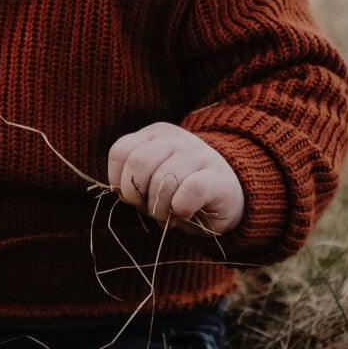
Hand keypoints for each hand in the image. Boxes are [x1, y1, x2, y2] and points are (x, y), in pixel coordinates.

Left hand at [107, 122, 244, 236]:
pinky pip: (189, 192)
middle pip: (138, 163)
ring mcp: (198, 154)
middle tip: (148, 207)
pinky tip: (186, 213)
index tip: (132, 196)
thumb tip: (124, 192)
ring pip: (163, 181)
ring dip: (160, 208)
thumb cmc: (180, 191)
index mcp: (154, 134)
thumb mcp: (151, 180)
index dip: (119, 181)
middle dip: (136, 194)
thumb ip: (133, 180)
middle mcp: (175, 139)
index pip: (119, 152)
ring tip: (169, 213)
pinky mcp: (217, 177)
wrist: (228, 196)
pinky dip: (181, 210)